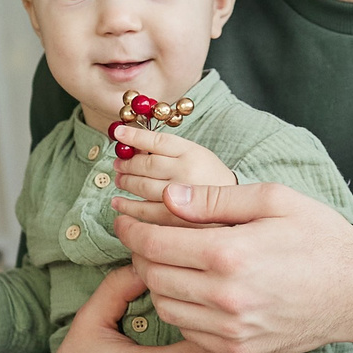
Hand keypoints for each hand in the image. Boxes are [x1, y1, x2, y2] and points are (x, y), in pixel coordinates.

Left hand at [112, 127, 235, 200]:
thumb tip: (132, 149)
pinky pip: (144, 211)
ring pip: (142, 187)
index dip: (135, 136)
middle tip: (117, 164)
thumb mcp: (196, 155)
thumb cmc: (209, 179)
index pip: (158, 141)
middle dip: (127, 164)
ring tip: (119, 180)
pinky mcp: (176, 219)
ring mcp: (181, 197)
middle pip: (146, 164)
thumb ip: (169, 151)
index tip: (119, 132)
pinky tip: (118, 203)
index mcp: (193, 153)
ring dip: (125, 182)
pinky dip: (128, 207)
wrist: (235, 210)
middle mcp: (187, 173)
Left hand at [112, 181, 352, 352]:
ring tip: (165, 264)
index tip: (123, 219)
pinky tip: (191, 291)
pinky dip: (180, 310)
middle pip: (153, 276)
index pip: (156, 242)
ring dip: (157, 284)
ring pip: (165, 307)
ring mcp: (232, 328)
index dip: (131, 229)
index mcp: (229, 253)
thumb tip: (168, 197)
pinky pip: (189, 331)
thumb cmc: (320, 237)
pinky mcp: (240, 349)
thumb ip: (214, 198)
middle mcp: (226, 296)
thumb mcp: (272, 199)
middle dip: (139, 254)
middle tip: (141, 239)